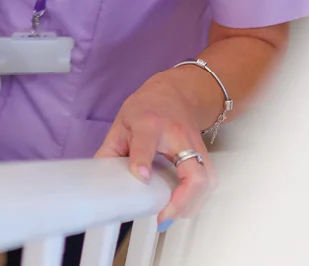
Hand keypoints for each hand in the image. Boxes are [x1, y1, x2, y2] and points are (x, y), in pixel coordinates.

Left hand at [95, 76, 217, 224]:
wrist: (175, 93)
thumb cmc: (146, 108)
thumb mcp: (121, 123)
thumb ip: (110, 150)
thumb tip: (99, 180)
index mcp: (149, 124)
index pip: (147, 142)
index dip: (143, 160)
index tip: (142, 177)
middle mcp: (178, 136)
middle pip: (193, 170)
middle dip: (183, 199)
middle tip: (164, 214)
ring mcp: (196, 146)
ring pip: (207, 179)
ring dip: (192, 203)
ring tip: (172, 214)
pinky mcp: (205, 156)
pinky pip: (209, 182)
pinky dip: (199, 199)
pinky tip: (184, 206)